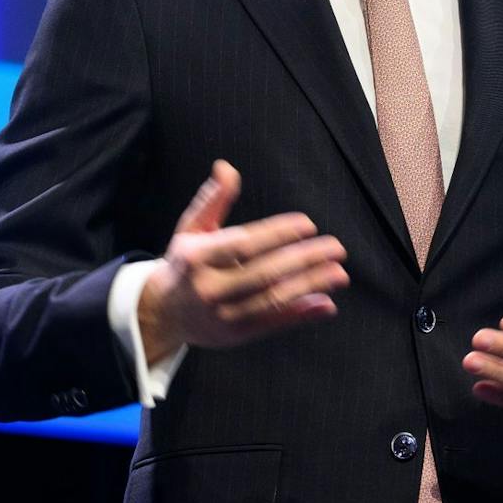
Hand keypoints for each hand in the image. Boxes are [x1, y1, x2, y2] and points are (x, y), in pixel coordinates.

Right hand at [137, 160, 348, 364]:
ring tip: (340, 273)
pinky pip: (273, 323)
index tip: (308, 224)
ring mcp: (221, 315)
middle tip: (336, 247)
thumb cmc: (186, 262)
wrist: (163, 312)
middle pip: (263, 273)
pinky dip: (301, 314)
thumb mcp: (191, 228)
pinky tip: (327, 303)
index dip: (276, 234)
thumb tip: (226, 167)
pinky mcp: (234, 335)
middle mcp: (208, 289)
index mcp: (196, 258)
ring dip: (310, 287)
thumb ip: (212, 199)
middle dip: (304, 260)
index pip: (243, 245)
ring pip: (272, 300)